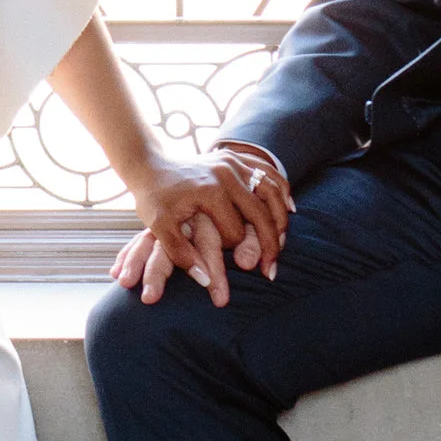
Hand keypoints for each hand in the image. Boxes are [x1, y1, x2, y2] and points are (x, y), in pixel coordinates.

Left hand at [111, 146, 294, 309]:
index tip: (226, 259)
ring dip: (281, 219)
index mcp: (210, 191)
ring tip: (281, 244)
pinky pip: (269, 174)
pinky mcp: (237, 159)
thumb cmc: (154, 198)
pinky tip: (289, 210)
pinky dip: (282, 192)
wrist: (150, 166)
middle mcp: (227, 174)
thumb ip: (181, 254)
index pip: (236, 232)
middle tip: (271, 271)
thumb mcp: (159, 227)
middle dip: (270, 244)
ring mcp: (234, 163)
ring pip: (272, 191)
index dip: (233, 250)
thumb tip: (206, 281)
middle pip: (262, 213)